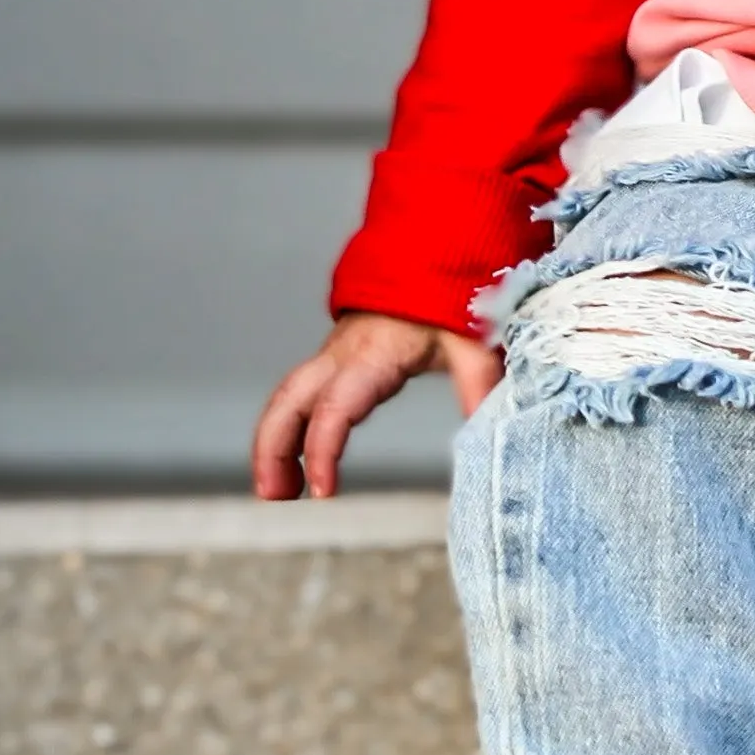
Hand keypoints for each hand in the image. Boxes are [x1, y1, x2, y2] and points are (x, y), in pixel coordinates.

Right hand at [252, 314, 501, 502]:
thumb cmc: (446, 298)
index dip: (322, 452)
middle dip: (271, 452)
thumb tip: (484, 425)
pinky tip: (295, 463)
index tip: (323, 491)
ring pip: (283, 400)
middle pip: (287, 404)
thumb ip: (477, 381)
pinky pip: (296, 396)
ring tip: (279, 493)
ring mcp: (329, 358)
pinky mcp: (331, 361)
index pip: (334, 410)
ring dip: (271, 446)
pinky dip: (285, 429)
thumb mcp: (470, 340)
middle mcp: (339, 357)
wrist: (429, 256)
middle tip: (274, 497)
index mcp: (369, 357)